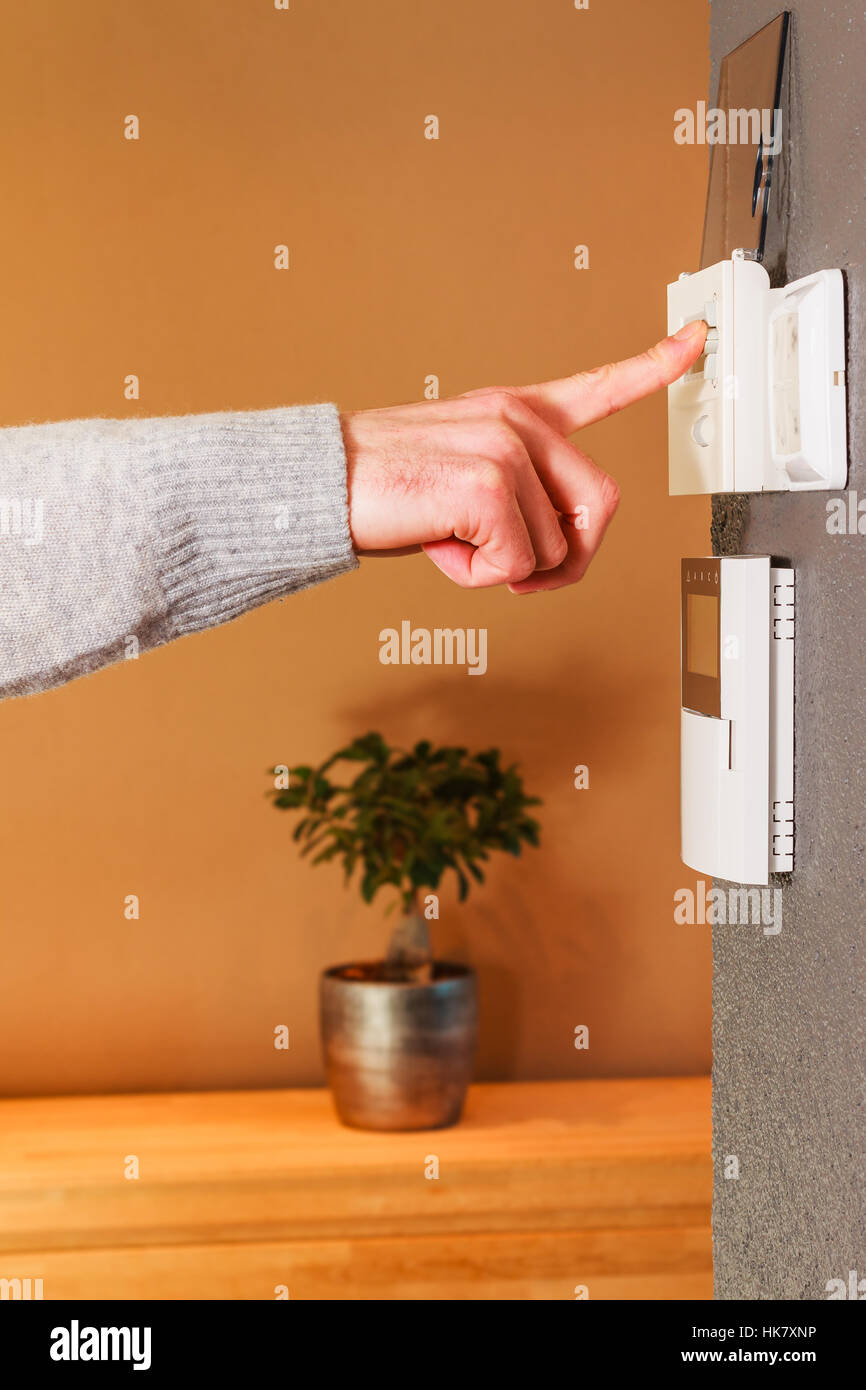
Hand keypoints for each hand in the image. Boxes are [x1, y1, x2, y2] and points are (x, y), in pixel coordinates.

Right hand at [342, 320, 706, 592]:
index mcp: (515, 412)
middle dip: (569, 557)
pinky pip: (518, 565)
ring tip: (450, 539)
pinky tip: (439, 543)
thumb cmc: (384, 488)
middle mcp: (519, 422)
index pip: (598, 387)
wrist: (320, 484)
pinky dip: (478, 576)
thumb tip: (549, 555)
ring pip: (556, 549)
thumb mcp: (463, 482)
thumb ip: (520, 501)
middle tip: (516, 570)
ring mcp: (507, 449)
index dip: (655, 366)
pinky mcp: (489, 485)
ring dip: (504, 568)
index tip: (695, 338)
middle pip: (600, 507)